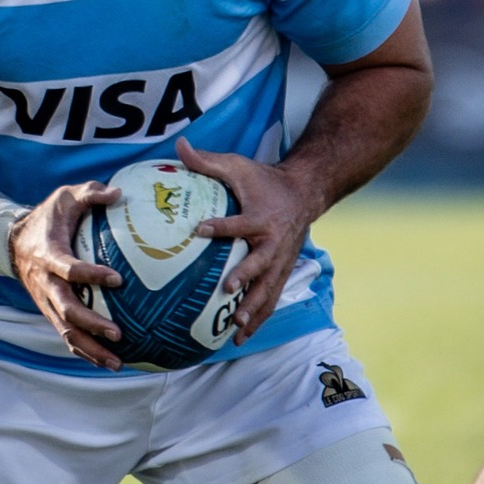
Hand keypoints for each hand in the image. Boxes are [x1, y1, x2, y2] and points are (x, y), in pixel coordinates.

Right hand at [11, 181, 122, 369]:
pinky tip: (109, 362)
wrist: (11, 242)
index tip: (117, 279)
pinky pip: (66, 336)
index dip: (90, 275)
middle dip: (91, 324)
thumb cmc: (47, 217)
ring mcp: (45, 302)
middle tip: (118, 333)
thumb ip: (90, 193)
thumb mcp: (64, 197)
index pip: (69, 269)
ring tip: (118, 363)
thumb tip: (118, 193)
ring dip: (90, 349)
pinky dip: (85, 352)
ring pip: (65, 331)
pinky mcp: (49, 312)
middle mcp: (45, 283)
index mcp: (49, 255)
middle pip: (66, 310)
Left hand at [176, 136, 323, 346]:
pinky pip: (270, 299)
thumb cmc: (265, 180)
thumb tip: (178, 145)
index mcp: (261, 217)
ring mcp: (280, 261)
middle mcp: (273, 243)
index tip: (200, 230)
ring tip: (236, 328)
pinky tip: (240, 338)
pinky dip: (258, 318)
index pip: (240, 223)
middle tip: (226, 289)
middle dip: (245, 277)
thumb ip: (207, 161)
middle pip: (260, 264)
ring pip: (268, 289)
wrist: (305, 193)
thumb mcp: (238, 166)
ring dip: (253, 309)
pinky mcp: (282, 272)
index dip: (221, 226)